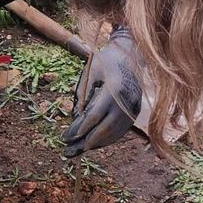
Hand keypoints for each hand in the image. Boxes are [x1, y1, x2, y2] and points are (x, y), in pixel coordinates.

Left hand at [62, 28, 141, 156]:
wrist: (131, 52)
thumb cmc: (105, 61)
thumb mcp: (89, 73)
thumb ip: (82, 96)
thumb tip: (76, 121)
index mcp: (114, 88)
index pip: (95, 115)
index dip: (80, 128)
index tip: (66, 137)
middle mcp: (127, 99)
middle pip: (105, 128)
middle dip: (86, 141)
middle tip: (69, 150)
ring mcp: (134, 106)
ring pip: (115, 133)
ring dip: (96, 143)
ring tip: (78, 149)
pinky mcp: (136, 111)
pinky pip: (122, 130)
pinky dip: (108, 138)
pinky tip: (94, 143)